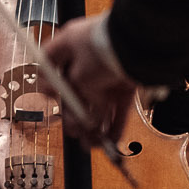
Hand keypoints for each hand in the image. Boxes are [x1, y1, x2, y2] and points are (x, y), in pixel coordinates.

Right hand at [45, 14, 134, 147]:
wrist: (140, 46)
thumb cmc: (103, 50)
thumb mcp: (78, 74)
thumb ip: (75, 95)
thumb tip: (81, 111)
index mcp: (69, 47)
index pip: (50, 63)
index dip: (48, 83)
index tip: (51, 98)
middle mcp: (86, 59)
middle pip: (74, 90)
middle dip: (73, 113)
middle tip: (74, 130)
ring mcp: (107, 72)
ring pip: (97, 102)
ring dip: (93, 125)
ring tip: (91, 142)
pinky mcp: (126, 84)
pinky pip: (117, 108)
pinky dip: (114, 124)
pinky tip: (110, 141)